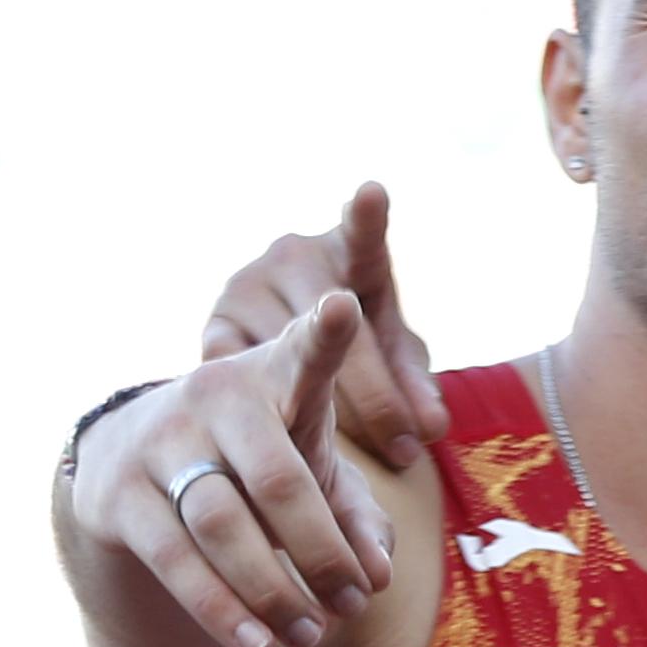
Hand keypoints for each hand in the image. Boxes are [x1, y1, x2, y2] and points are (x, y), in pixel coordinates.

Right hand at [68, 293, 400, 646]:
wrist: (142, 471)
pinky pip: (175, 558)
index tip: (344, 304)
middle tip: (356, 601)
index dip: (325, 335)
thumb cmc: (261, 467)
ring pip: (223, 524)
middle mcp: (212, 397)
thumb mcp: (317, 478)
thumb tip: (373, 574)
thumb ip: (357, 519)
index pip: (304, 355)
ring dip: (275, 590)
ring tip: (314, 634)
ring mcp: (158, 440)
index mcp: (274, 380)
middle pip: (279, 482)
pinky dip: (223, 608)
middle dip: (324, 553)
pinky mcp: (113, 493)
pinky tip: (260, 644)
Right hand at [205, 181, 447, 466]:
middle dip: (376, 394)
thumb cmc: (362, 345)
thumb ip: (414, 385)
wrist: (283, 351)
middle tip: (406, 447)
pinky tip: (276, 434)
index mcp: (352, 256)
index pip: (364, 237)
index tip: (372, 192)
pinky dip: (260, 408)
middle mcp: (294, 258)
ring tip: (354, 454)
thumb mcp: (394, 356)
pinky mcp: (214, 325)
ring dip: (322, 410)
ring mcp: (247, 287)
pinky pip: (239, 375)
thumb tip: (431, 426)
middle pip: (336, 324)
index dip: (367, 217)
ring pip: (287, 354)